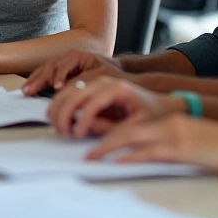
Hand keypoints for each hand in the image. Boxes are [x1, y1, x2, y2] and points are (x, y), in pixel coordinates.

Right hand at [22, 50, 125, 95]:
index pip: (65, 65)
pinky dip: (36, 80)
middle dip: (40, 79)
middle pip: (50, 66)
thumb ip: (86, 80)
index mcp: (78, 55)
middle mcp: (67, 57)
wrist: (113, 70)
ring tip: (26, 91)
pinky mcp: (59, 70)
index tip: (56, 88)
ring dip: (35, 80)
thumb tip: (70, 87)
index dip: (60, 77)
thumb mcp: (102, 75)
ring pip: (45, 69)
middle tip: (31, 91)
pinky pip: (45, 73)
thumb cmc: (110, 72)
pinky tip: (28, 88)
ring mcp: (61, 62)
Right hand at [47, 76, 178, 138]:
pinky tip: (59, 120)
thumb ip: (113, 130)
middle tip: (64, 134)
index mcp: (118, 89)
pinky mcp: (91, 90)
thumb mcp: (138, 127)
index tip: (78, 136)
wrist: (159, 105)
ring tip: (60, 129)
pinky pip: (70, 93)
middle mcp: (105, 82)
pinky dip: (60, 105)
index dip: (82, 121)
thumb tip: (88, 128)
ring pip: (68, 91)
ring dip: (58, 109)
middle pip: (74, 93)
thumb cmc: (152, 115)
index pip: (92, 103)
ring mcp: (96, 83)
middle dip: (64, 114)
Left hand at [88, 114, 217, 174]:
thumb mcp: (195, 142)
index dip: (111, 132)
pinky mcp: (181, 149)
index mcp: (170, 122)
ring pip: (131, 138)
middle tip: (84, 150)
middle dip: (101, 138)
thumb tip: (155, 155)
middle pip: (125, 129)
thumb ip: (174, 145)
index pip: (133, 125)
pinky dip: (130, 157)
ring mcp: (174, 135)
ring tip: (90, 158)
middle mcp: (167, 125)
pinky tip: (116, 162)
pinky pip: (149, 152)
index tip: (95, 141)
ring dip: (107, 148)